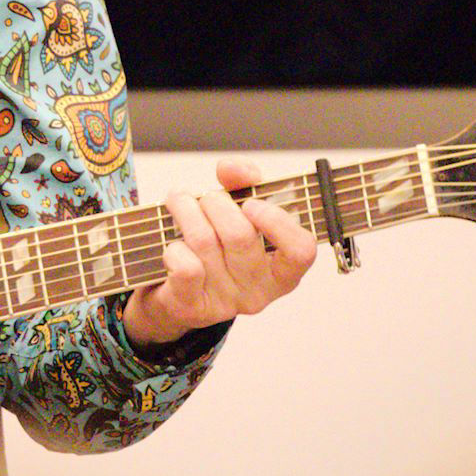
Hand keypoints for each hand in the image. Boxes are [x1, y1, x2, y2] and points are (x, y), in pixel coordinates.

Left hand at [123, 158, 317, 348]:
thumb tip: (231, 168)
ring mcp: (226, 302)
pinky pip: (185, 267)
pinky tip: (174, 244)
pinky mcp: (193, 308)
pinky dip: (174, 246)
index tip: (252, 203)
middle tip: (206, 197)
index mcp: (281, 270)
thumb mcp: (238, 214)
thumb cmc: (216, 247)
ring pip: (204, 241)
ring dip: (186, 210)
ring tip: (180, 201)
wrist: (176, 293)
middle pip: (240, 235)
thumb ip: (244, 183)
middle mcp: (258, 290)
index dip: (277, 221)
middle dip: (215, 202)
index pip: (301, 250)